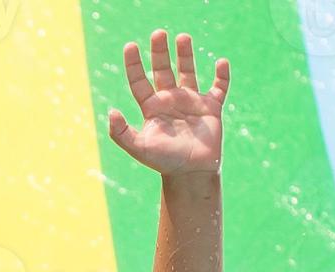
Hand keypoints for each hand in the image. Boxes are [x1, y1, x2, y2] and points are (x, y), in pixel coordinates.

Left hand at [109, 30, 226, 176]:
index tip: (130, 46)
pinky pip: (218, 88)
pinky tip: (221, 63)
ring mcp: (192, 102)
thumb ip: (121, 133)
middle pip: (163, 69)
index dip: (134, 63)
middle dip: (160, 52)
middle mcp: (170, 100)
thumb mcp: (139, 148)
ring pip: (188, 72)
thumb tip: (112, 111)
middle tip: (158, 33)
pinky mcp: (211, 108)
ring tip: (182, 37)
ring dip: (185, 55)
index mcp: (152, 107)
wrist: (192, 174)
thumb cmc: (164, 162)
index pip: (140, 80)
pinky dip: (222, 76)